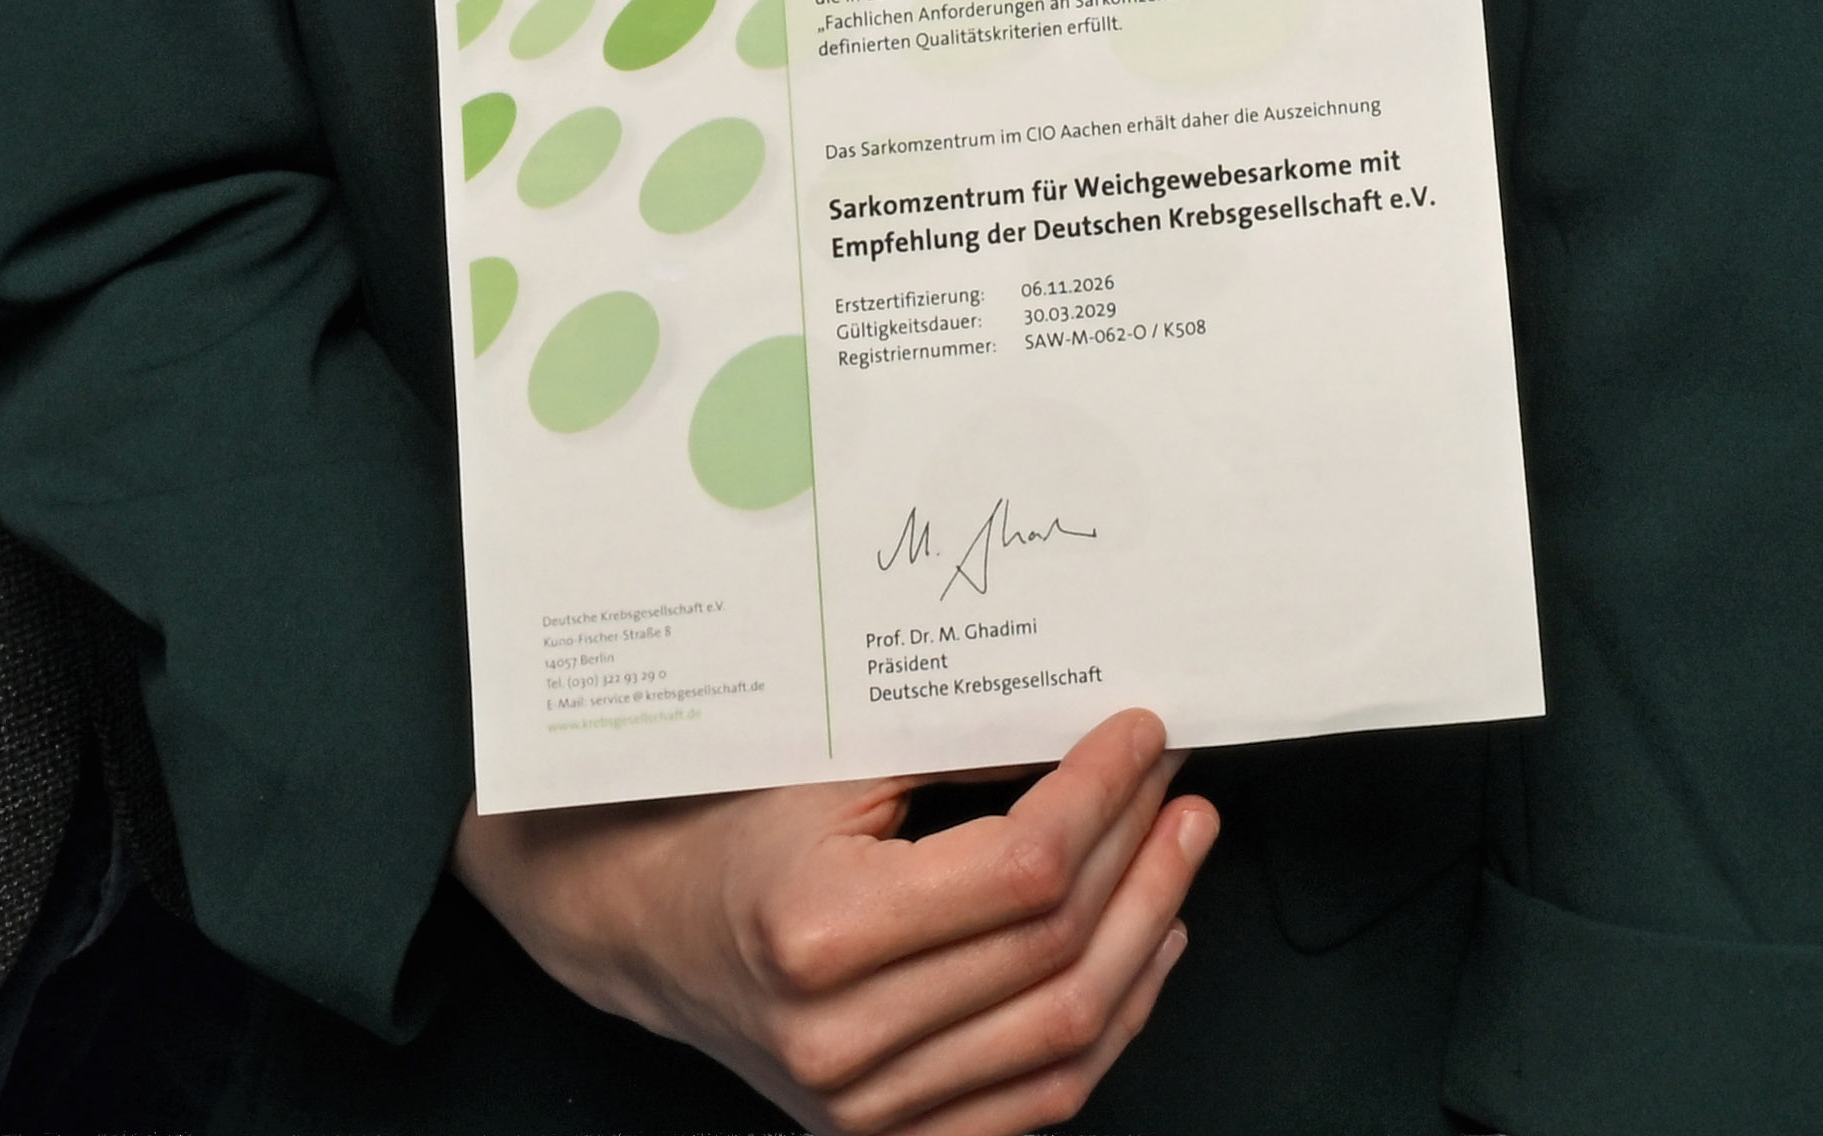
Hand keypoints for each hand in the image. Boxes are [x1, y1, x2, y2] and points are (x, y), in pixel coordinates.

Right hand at [451, 706, 1216, 1134]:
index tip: (1141, 737)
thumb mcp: (827, 765)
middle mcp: (841, 1039)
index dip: (1101, 798)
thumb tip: (1088, 725)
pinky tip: (1145, 947)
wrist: (641, 925)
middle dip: (1139, 854)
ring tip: (1181, 853)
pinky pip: (1042, 1097)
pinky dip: (1113, 1019)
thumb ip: (955, 750)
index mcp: (817, 933)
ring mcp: (867, 1107)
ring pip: (1067, 1033)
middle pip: (1055, 951)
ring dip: (1149, 934)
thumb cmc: (729, 830)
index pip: (1021, 873)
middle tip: (1177, 787)